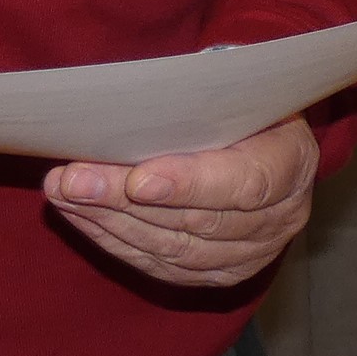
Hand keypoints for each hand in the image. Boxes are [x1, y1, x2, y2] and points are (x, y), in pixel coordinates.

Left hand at [43, 115, 318, 286]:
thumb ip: (192, 100)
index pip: (244, 182)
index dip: (189, 184)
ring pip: (175, 249)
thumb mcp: (229, 83)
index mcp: (293, 160)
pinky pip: (163, 266)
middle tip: (72, 180)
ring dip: (110, 221)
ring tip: (63, 193)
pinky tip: (80, 216)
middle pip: (198, 221)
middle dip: (124, 200)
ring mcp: (253, 252)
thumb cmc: (232, 94)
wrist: (254, 124)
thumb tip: (125, 103)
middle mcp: (282, 217)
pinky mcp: (220, 273)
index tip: (136, 180)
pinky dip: (116, 241)